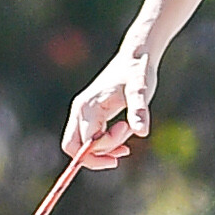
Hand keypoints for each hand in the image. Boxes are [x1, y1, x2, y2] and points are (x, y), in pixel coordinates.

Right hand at [63, 39, 158, 169]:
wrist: (134, 56)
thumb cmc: (138, 72)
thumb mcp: (142, 91)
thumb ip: (139, 110)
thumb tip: (142, 132)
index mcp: (88, 107)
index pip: (86, 144)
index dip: (104, 151)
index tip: (126, 140)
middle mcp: (80, 110)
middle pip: (72, 147)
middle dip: (95, 158)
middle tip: (122, 153)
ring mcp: (82, 111)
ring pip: (81, 144)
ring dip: (102, 151)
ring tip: (127, 143)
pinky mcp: (89, 113)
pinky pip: (88, 137)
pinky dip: (102, 144)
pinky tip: (123, 141)